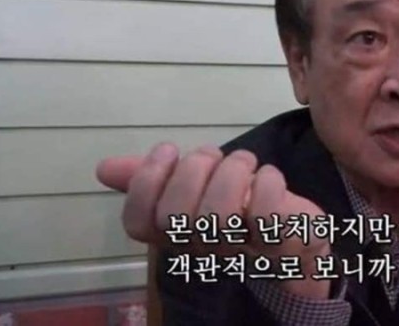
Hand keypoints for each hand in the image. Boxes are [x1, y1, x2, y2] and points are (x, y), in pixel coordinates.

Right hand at [96, 142, 331, 297]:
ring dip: (231, 172)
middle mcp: (201, 246)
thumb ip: (156, 178)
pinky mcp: (278, 243)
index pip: (138, 223)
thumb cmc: (240, 207)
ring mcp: (240, 248)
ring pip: (218, 216)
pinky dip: (266, 183)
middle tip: (212, 155)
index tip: (168, 150)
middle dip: (192, 171)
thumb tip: (104, 168)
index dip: (146, 183)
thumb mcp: (198, 186)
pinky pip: (266, 214)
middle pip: (175, 217)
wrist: (294, 236)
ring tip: (243, 162)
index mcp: (176, 233)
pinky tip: (267, 175)